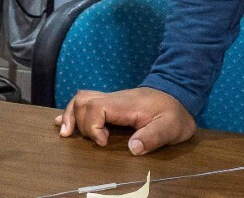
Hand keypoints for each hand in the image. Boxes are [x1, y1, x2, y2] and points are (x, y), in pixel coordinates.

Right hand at [54, 87, 195, 155]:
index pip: (96, 107)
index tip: (105, 142)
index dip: (93, 127)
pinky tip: (64, 122)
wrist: (178, 94)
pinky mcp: (112, 104)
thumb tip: (133, 148)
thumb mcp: (171, 127)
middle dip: (79, 123)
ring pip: (82, 99)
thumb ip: (153, 137)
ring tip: (65, 133)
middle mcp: (115, 99)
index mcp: (126, 104)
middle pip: (84, 102)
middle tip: (85, 141)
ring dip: (71, 115)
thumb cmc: (174, 113)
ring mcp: (112, 100)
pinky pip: (87, 102)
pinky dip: (73, 112)